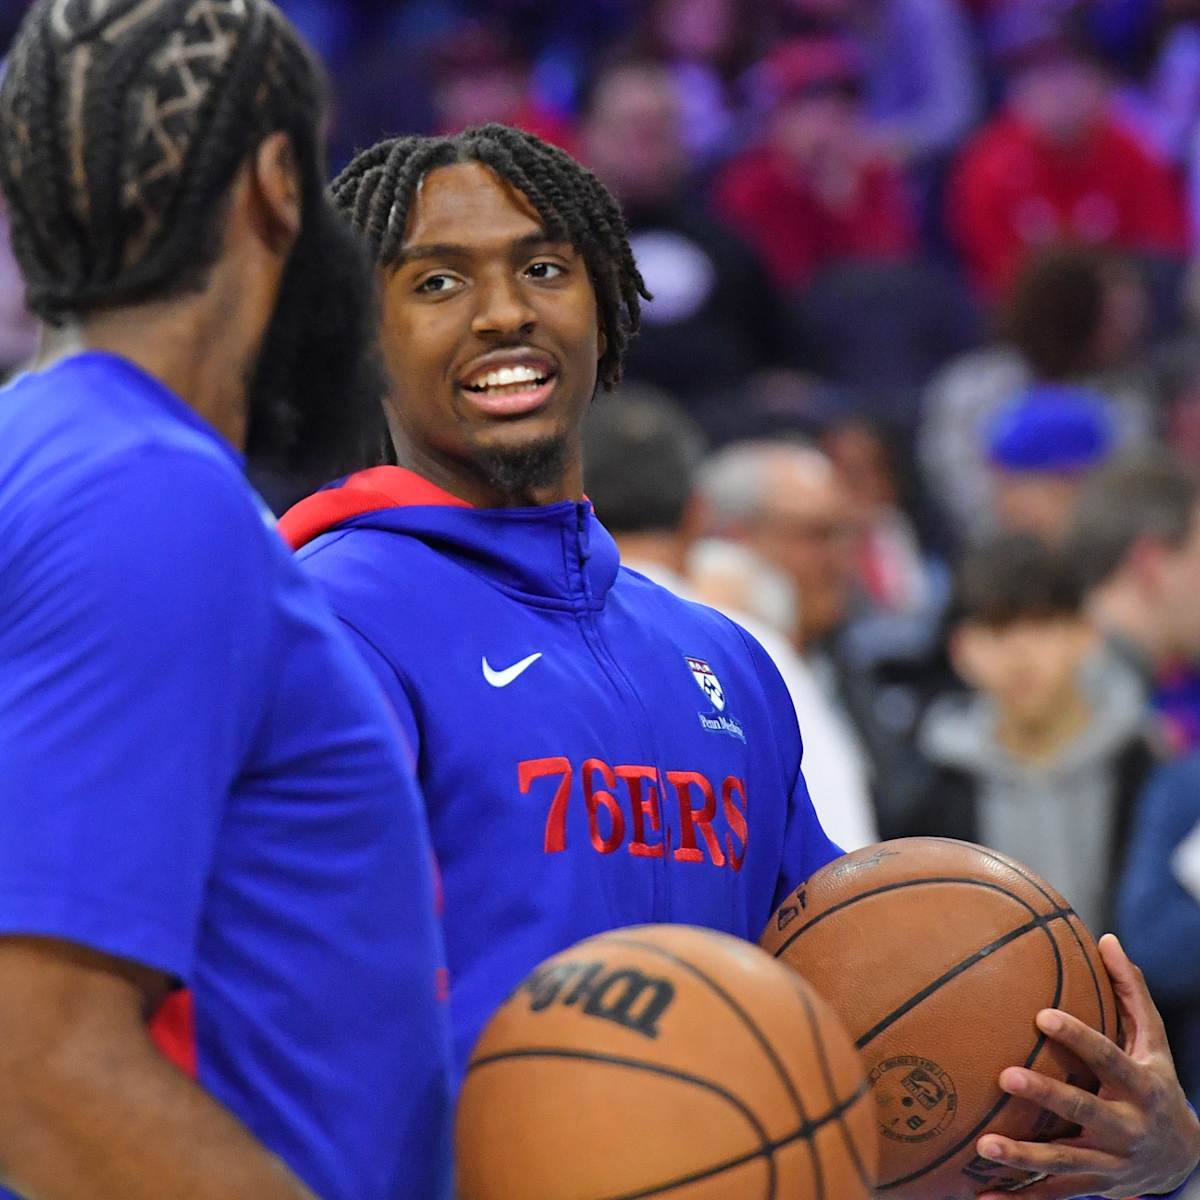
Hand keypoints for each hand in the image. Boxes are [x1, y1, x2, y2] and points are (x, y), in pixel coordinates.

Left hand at [975, 934, 1199, 1199]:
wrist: (1185, 1160)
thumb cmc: (1156, 1084)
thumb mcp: (1155, 1043)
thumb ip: (1131, 993)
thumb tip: (1108, 938)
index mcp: (1141, 1088)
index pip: (1108, 1057)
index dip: (1080, 1037)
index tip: (1042, 1014)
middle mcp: (1126, 1129)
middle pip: (1084, 1113)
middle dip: (1048, 1097)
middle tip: (1005, 1076)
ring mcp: (1108, 1165)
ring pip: (1063, 1164)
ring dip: (1024, 1158)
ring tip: (984, 1146)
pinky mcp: (1090, 1189)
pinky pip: (1050, 1197)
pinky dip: (1017, 1198)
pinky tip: (978, 1197)